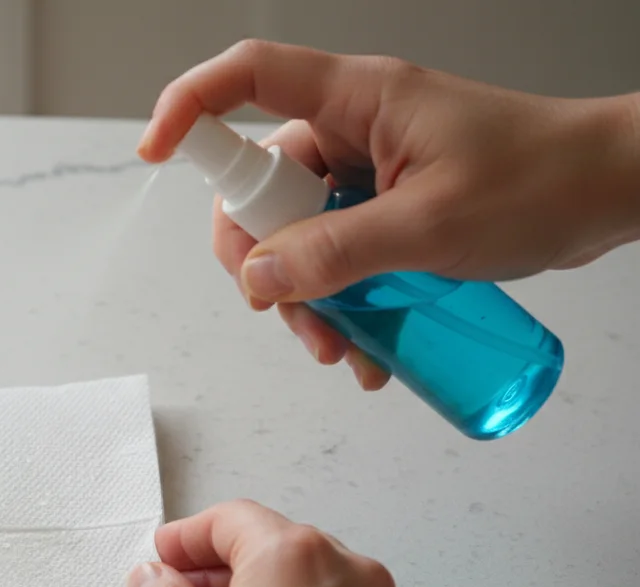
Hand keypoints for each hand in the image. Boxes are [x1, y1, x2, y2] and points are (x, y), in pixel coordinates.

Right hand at [139, 40, 639, 388]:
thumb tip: (260, 278)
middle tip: (285, 312)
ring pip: (296, 231)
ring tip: (341, 347)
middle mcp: (353, 128)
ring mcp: (369, 169)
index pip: (249, 76)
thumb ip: (336, 253)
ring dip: (306, 295)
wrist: (611, 193)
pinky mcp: (387, 205)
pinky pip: (335, 251)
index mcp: (358, 99)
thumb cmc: (542, 181)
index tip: (155, 154)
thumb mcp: (430, 226)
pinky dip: (340, 300)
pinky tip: (368, 345)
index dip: (191, 105)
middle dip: (263, 258)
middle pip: (260, 182)